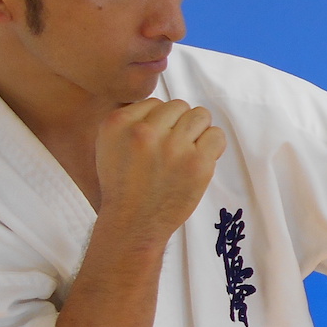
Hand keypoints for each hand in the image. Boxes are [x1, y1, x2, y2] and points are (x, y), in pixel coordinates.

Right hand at [95, 98, 226, 243]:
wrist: (133, 223)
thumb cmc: (125, 185)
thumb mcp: (109, 144)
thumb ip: (131, 120)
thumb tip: (163, 104)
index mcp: (119, 123)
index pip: (155, 103)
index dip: (160, 122)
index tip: (157, 142)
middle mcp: (144, 132)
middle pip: (180, 106)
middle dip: (180, 124)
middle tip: (174, 148)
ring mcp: (172, 147)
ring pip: (201, 116)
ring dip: (198, 132)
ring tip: (188, 152)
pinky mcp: (196, 163)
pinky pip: (217, 135)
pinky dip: (213, 145)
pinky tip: (200, 159)